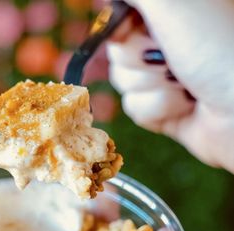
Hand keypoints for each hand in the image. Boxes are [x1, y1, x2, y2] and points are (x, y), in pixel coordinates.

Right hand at [102, 0, 233, 173]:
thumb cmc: (224, 50)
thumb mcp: (177, 5)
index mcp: (177, 10)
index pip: (122, 11)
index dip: (118, 23)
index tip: (129, 28)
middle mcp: (168, 40)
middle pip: (117, 48)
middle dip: (139, 58)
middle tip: (171, 57)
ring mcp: (165, 76)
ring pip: (123, 80)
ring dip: (151, 86)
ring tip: (186, 84)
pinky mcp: (164, 108)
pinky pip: (134, 108)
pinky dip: (158, 109)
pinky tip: (186, 107)